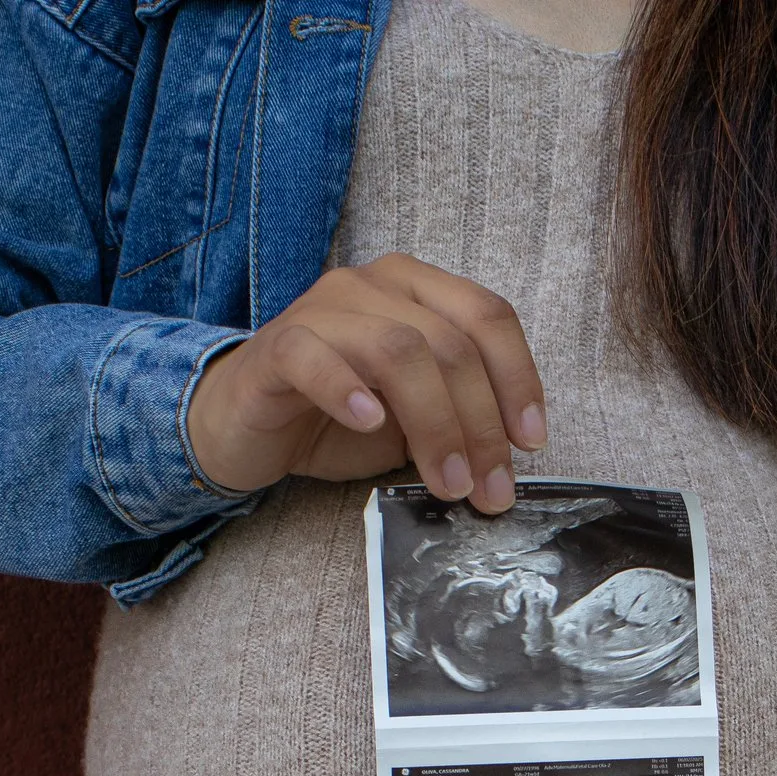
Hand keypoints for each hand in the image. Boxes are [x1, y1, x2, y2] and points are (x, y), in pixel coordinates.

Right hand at [184, 253, 545, 512]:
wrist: (245, 427)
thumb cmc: (335, 419)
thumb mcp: (414, 418)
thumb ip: (457, 417)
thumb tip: (508, 459)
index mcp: (416, 290)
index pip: (487, 316)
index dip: (518, 380)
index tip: (531, 443)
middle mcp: (372, 286)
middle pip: (449, 343)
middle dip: (480, 424)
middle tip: (488, 488)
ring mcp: (322, 310)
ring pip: (397, 349)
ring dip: (434, 423)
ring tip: (446, 481)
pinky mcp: (276, 347)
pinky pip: (315, 357)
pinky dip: (348, 389)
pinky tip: (369, 424)